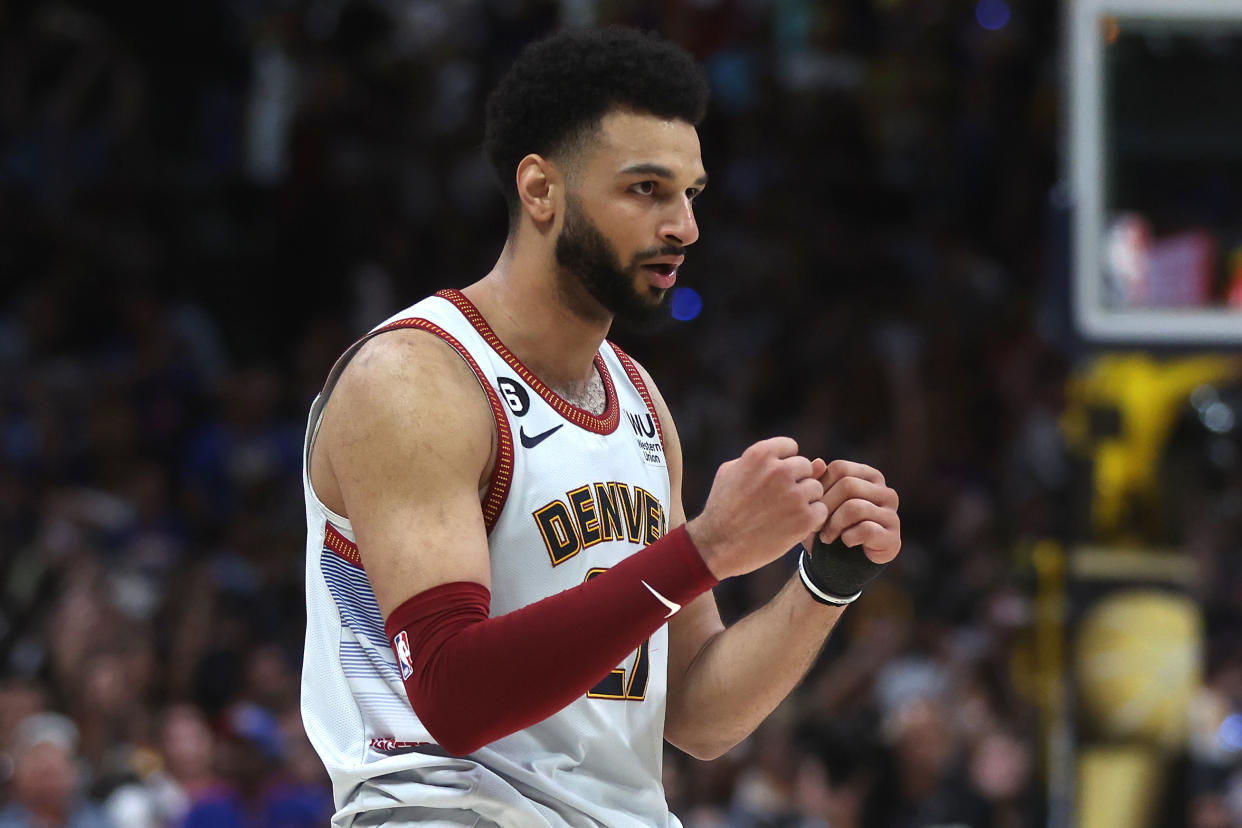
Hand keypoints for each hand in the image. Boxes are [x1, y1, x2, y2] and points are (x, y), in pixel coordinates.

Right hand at [687, 437, 827, 579]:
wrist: (718, 545)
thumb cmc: (723, 508)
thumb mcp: (730, 472)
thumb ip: (762, 460)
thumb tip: (802, 459)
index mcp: (760, 455)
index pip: (791, 447)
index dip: (784, 463)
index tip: (774, 479)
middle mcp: (779, 471)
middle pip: (806, 467)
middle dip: (795, 481)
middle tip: (778, 500)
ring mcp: (794, 495)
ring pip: (816, 488)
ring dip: (805, 500)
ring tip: (783, 513)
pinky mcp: (804, 519)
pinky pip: (821, 510)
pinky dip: (811, 520)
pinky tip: (792, 525)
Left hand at [810, 460, 900, 563]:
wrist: (840, 564)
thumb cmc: (829, 527)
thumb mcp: (818, 504)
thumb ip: (817, 482)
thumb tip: (817, 462)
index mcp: (869, 476)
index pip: (840, 468)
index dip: (820, 487)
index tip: (810, 506)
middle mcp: (885, 491)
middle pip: (848, 486)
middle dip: (826, 507)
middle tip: (816, 526)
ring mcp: (892, 514)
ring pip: (855, 507)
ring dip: (834, 525)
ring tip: (826, 537)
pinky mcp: (893, 536)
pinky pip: (866, 530)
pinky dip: (848, 538)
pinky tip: (845, 542)